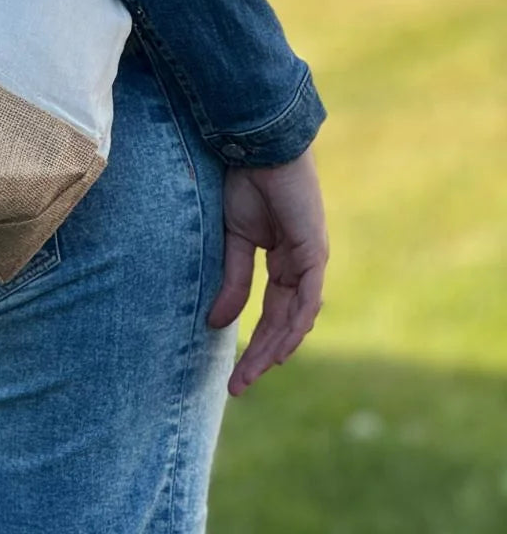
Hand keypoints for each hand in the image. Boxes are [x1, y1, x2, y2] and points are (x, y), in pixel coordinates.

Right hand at [207, 145, 327, 396]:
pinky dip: (295, 323)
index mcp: (283, 260)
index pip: (271, 311)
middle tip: (238, 386)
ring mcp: (310, 260)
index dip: (254, 342)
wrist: (257, 146)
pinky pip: (307, 296)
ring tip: (254, 373)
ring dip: (276, 347)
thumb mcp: (232, 239)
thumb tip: (219, 323)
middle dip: (262, 355)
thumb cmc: (245, 182)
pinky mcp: (313, 251)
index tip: (235, 375)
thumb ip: (232, 279)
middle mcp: (301, 265)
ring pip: (298, 317)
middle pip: (285, 322)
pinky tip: (280, 346)